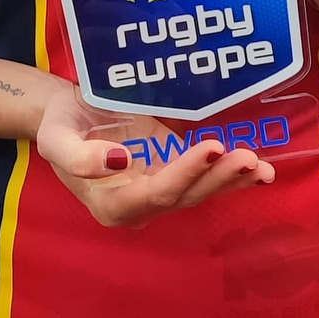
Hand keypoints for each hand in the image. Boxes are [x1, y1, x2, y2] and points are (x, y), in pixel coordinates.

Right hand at [35, 82, 273, 227]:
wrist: (66, 112)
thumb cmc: (60, 124)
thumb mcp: (56, 138)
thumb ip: (79, 158)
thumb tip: (118, 162)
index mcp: (111, 204)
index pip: (155, 192)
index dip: (185, 172)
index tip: (209, 146)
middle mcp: (140, 205)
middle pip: (185, 196)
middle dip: (218, 178)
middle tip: (248, 157)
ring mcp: (159, 188)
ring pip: (201, 191)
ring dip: (232, 180)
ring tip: (262, 167)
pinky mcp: (172, 169)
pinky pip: (205, 177)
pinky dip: (232, 175)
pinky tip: (260, 170)